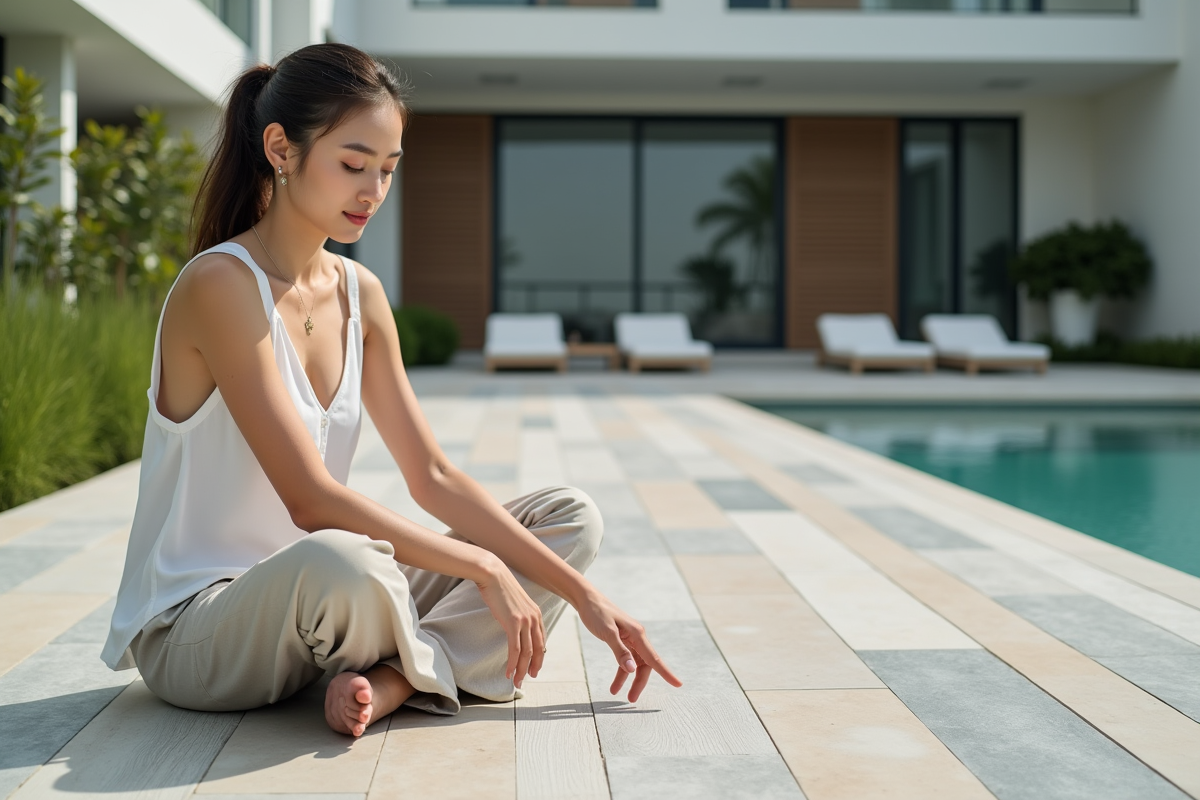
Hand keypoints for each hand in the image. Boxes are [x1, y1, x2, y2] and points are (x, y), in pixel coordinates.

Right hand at [473, 555, 545, 688]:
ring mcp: (525, 621)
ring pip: (526, 653)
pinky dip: (512, 663)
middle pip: (537, 649)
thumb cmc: (499, 587)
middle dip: (533, 667)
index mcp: (536, 614)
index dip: (539, 656)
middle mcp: (534, 618)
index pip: (541, 640)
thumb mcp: (514, 602)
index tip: (534, 668)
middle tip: (527, 679)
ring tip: (517, 682)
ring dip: (521, 669)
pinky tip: (508, 673)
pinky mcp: (513, 623)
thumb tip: (513, 624)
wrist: (493, 574)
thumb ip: (518, 614)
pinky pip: (515, 649)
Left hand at [577, 590, 682, 702]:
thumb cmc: (597, 613)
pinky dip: (621, 671)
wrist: (587, 600)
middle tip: (631, 699)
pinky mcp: (622, 640)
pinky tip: (615, 683)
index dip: (666, 672)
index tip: (678, 684)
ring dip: (628, 679)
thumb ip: (619, 651)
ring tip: (617, 693)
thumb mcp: (607, 633)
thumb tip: (632, 669)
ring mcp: (630, 639)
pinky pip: (626, 659)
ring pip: (635, 664)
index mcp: (637, 634)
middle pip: (644, 665)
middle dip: (639, 682)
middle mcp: (637, 637)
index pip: (654, 658)